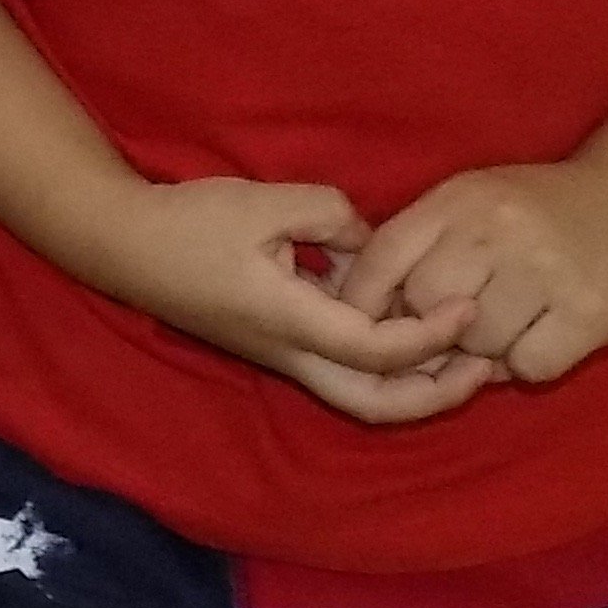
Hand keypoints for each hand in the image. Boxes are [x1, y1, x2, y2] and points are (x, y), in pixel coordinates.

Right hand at [85, 175, 493, 427]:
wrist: (124, 246)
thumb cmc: (190, 223)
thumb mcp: (265, 202)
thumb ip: (333, 216)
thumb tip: (373, 239)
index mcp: (290, 322)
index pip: (379, 350)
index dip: (432, 334)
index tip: (470, 305)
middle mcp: (290, 354)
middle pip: (376, 405)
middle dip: (435, 395)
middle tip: (483, 365)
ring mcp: (282, 356)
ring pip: (360, 397)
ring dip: (415, 387)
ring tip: (459, 357)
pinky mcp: (277, 345)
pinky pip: (344, 373)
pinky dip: (387, 366)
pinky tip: (411, 330)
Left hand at [341, 158, 607, 388]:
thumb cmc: (535, 214)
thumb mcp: (470, 204)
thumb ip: (417, 246)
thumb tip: (354, 311)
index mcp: (460, 199)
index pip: (382, 257)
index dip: (364, 301)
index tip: (368, 324)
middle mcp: (499, 229)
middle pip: (423, 306)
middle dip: (432, 326)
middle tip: (463, 321)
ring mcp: (547, 270)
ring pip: (475, 344)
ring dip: (485, 350)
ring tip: (514, 321)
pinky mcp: (589, 312)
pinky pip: (527, 365)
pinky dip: (530, 363)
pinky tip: (547, 333)